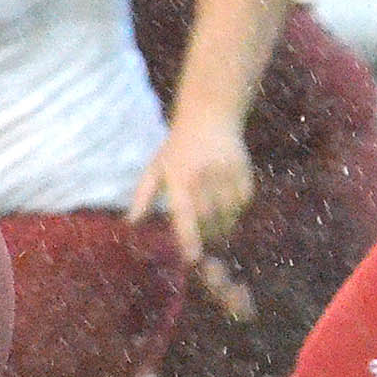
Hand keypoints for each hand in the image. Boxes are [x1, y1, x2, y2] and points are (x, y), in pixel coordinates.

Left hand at [128, 113, 252, 264]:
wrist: (210, 117)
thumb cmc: (178, 147)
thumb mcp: (156, 167)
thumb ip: (143, 196)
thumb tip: (131, 223)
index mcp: (179, 177)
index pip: (185, 214)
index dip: (189, 238)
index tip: (192, 259)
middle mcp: (204, 176)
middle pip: (209, 220)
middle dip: (206, 236)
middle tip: (201, 241)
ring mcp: (226, 175)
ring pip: (228, 215)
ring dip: (222, 226)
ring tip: (214, 223)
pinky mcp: (244, 175)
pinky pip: (242, 205)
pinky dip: (235, 211)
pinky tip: (226, 204)